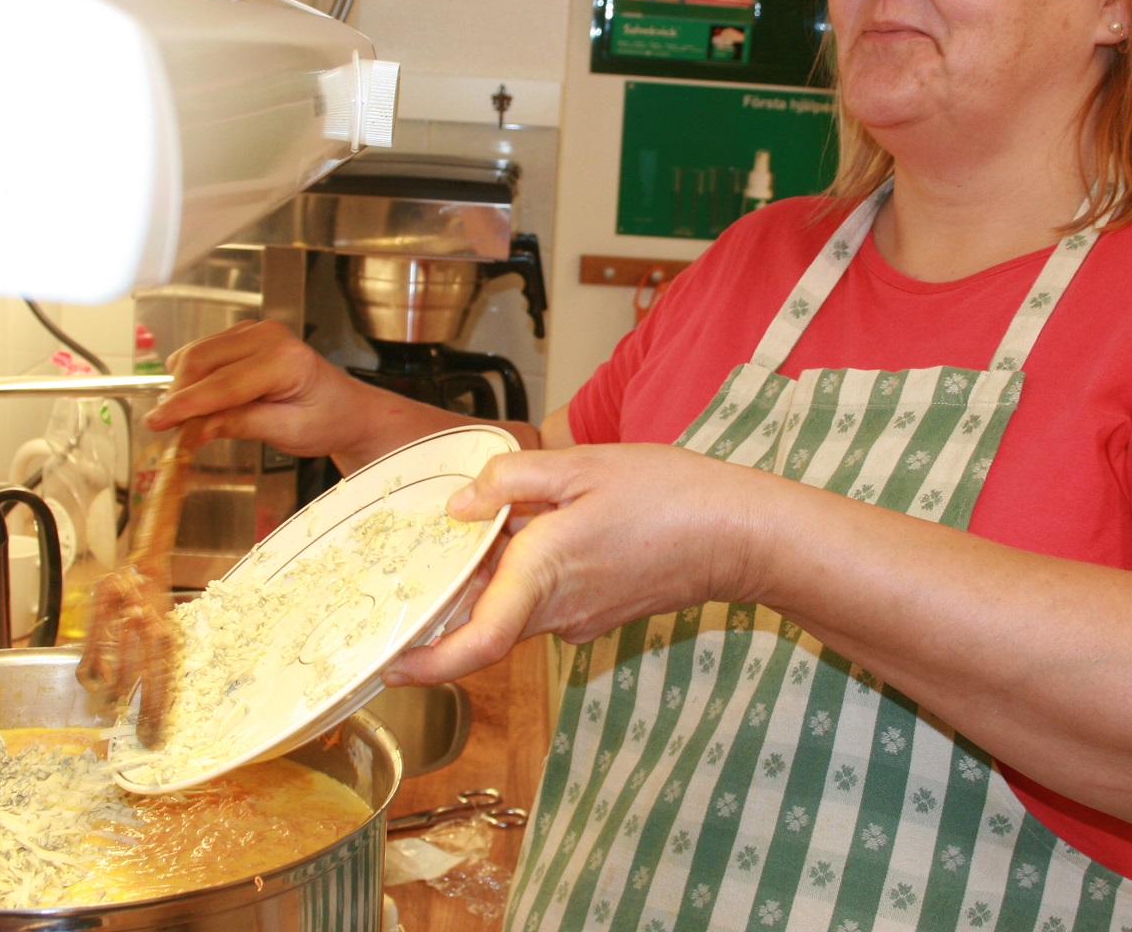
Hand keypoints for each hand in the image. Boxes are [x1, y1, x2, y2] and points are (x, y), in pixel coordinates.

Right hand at [140, 320, 388, 461]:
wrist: (348, 410)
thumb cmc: (328, 420)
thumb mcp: (287, 432)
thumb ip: (241, 424)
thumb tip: (195, 428)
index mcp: (285, 360)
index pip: (222, 384)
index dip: (184, 405)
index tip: (157, 422)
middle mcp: (270, 337)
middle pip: (202, 360)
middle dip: (178, 394)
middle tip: (165, 427)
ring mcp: (258, 332)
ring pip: (199, 353)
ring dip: (182, 384)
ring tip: (179, 418)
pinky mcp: (247, 337)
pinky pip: (207, 351)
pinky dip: (193, 375)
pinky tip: (194, 399)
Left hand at [386, 443, 768, 684]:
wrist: (740, 533)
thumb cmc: (670, 495)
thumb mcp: (582, 464)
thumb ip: (512, 480)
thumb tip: (460, 505)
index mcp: (544, 573)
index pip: (474, 643)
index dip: (427, 664)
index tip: (390, 666)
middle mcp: (558, 611)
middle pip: (482, 624)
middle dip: (445, 605)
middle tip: (409, 574)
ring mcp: (581, 617)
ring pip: (512, 609)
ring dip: (487, 583)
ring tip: (470, 534)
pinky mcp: (600, 613)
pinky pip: (543, 601)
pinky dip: (524, 576)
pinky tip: (529, 532)